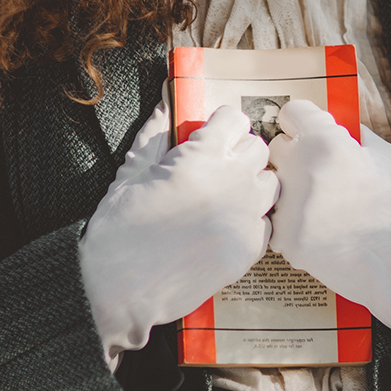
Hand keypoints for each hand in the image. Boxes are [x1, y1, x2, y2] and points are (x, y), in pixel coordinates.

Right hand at [79, 81, 278, 364]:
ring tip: (225, 195)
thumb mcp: (133, 171)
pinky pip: (266, 222)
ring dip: (252, 183)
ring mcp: (245, 217)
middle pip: (258, 148)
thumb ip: (157, 132)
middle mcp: (233, 183)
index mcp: (203, 157)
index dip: (221, 125)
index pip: (235, 119)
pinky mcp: (248, 249)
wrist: (120, 288)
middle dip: (238, 151)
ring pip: (270, 184)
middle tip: (217, 165)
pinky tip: (226, 225)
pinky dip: (251, 219)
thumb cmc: (120, 228)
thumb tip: (167, 101)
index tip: (212, 134)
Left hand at [268, 101, 390, 382]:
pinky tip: (319, 232)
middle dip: (295, 155)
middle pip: (278, 147)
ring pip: (275, 186)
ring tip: (323, 209)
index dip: (303, 122)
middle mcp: (300, 169)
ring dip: (291, 192)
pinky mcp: (285, 238)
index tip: (306, 131)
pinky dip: (293, 226)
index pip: (291, 113)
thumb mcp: (386, 157)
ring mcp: (289, 206)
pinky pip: (277, 221)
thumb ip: (354, 136)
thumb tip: (337, 124)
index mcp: (325, 143)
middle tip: (318, 173)